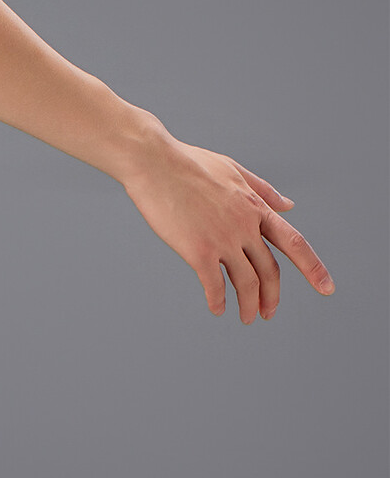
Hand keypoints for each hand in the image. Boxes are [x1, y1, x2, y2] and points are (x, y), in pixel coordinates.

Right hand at [123, 133, 335, 320]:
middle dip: (272, 296)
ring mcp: (222, 239)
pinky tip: (217, 308)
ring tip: (245, 316)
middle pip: (269, 271)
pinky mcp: (197, 249)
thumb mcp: (232, 169)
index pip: (293, 243)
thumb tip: (289, 205)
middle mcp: (244, 226)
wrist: (152, 161)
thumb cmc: (186, 161)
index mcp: (254, 207)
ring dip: (249, 305)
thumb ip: (263, 189)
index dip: (313, 267)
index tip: (326, 287)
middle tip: (268, 312)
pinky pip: (214, 285)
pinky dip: (219, 301)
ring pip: (246, 282)